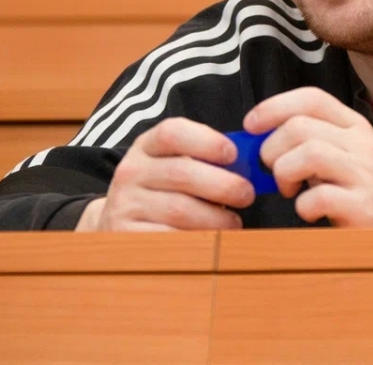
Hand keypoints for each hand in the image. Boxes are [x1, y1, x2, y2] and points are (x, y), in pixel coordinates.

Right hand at [75, 117, 253, 231]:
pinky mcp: (126, 235)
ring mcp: (125, 203)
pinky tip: (211, 240)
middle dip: (223, 185)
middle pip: (182, 173)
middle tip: (247, 195)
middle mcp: (131, 171)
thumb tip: (252, 164)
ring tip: (233, 223)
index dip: (207, 141)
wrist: (119, 221)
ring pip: (179, 210)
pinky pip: (169, 238)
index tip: (233, 154)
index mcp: (147, 146)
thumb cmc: (164, 190)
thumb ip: (207, 160)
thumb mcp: (176, 165)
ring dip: (215, 217)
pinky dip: (197, 240)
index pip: (173, 133)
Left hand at [244, 87, 372, 227]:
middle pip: (300, 126)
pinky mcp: (366, 208)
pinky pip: (320, 197)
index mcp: (355, 126)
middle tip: (274, 171)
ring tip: (289, 190)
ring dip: (284, 173)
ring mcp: (367, 175)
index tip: (250, 126)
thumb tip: (258, 137)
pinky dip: (303, 206)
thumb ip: (308, 141)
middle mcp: (364, 144)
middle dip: (272, 149)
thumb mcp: (339, 157)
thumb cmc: (356, 193)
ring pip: (309, 153)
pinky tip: (308, 211)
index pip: (312, 98)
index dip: (273, 107)